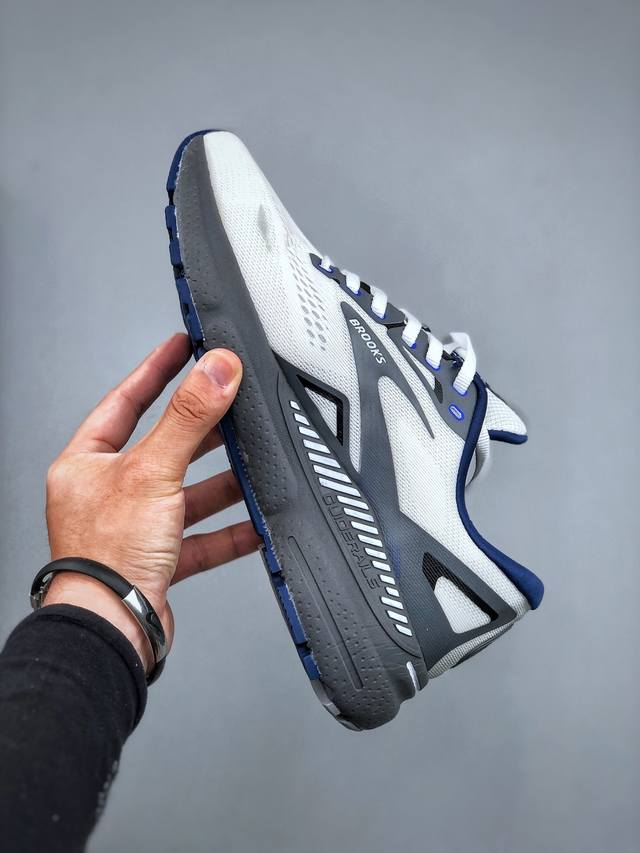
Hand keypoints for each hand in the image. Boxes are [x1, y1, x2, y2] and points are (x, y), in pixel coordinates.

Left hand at [43, 334, 260, 671]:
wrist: (111, 629)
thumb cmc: (105, 559)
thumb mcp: (153, 472)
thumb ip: (188, 419)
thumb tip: (215, 371)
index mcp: (88, 464)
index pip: (125, 400)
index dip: (156, 371)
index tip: (181, 347)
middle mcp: (107, 493)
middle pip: (163, 447)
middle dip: (202, 431)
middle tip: (231, 406)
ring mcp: (133, 527)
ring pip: (185, 493)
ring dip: (221, 483)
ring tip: (252, 465)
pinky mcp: (157, 560)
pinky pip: (200, 538)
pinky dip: (229, 531)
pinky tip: (254, 523)